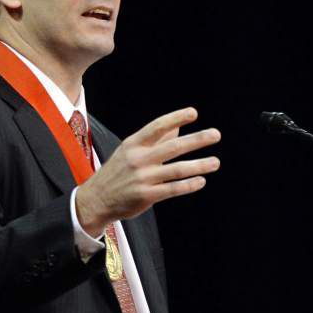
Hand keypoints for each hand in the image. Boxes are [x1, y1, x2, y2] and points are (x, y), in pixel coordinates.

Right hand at [75, 107, 220, 235]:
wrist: (96, 199)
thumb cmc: (117, 172)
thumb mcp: (130, 151)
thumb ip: (155, 141)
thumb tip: (177, 127)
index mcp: (134, 144)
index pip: (157, 126)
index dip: (176, 118)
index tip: (194, 113)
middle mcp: (138, 159)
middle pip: (173, 147)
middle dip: (197, 140)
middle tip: (215, 134)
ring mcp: (142, 178)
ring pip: (177, 169)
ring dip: (199, 165)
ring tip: (215, 162)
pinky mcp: (146, 195)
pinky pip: (173, 189)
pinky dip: (189, 185)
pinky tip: (201, 180)